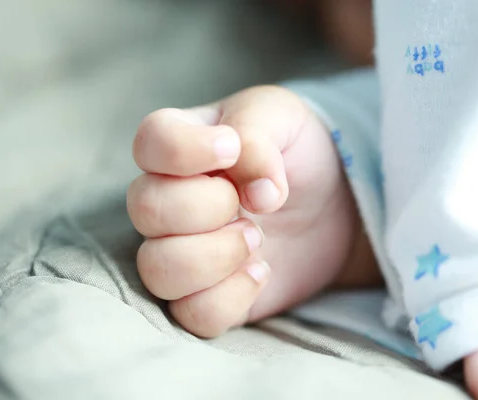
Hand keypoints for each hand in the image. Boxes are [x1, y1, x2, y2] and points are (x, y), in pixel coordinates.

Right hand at [127, 85, 378, 337]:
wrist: (332, 203)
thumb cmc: (297, 152)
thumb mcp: (283, 119)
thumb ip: (257, 135)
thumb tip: (256, 193)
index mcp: (183, 146)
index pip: (150, 141)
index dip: (184, 150)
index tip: (231, 150)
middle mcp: (171, 200)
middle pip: (145, 208)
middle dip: (205, 206)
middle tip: (252, 204)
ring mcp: (185, 251)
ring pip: (156, 269)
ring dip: (214, 256)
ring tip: (258, 240)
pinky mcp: (208, 295)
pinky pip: (191, 314)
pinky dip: (230, 297)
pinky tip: (262, 271)